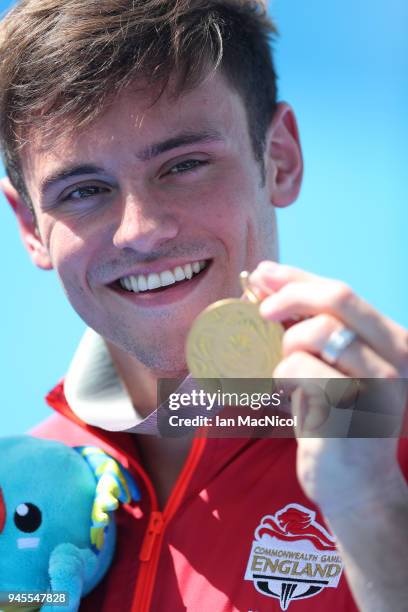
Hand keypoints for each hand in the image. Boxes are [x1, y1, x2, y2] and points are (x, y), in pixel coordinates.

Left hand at [249, 261, 407, 515]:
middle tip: (262, 309)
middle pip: (338, 296)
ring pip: (316, 331)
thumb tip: (267, 282)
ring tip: (289, 371)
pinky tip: (291, 394)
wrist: (358, 489)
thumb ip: (311, 330)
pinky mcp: (352, 407)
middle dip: (291, 293)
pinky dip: (282, 375)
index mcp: (393, 342)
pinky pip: (298, 368)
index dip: (299, 276)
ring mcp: (378, 382)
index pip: (342, 291)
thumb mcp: (333, 369)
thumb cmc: (338, 423)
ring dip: (287, 345)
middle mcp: (395, 357)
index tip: (265, 272)